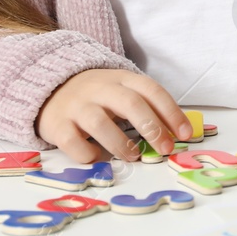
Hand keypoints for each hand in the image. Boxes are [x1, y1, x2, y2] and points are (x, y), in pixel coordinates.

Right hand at [37, 68, 191, 163]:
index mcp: (120, 78)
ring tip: (133, 157)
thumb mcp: (122, 92)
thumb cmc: (97, 97)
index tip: (186, 134)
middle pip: (129, 103)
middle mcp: (98, 88)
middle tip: (165, 149)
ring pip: (100, 124)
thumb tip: (178, 132)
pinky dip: (88, 154)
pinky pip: (73, 142)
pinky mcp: (56, 125)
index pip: (151, 90)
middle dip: (152, 128)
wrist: (50, 88)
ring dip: (121, 144)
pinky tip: (97, 157)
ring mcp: (76, 106)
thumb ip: (146, 106)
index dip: (171, 112)